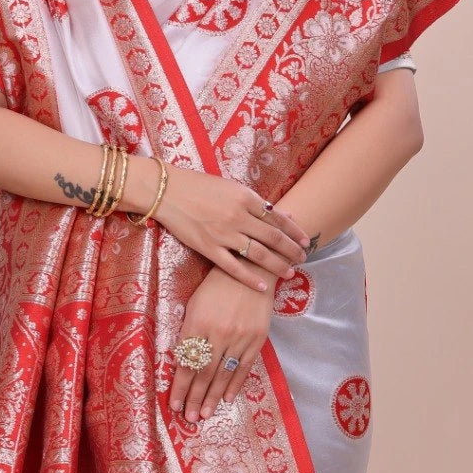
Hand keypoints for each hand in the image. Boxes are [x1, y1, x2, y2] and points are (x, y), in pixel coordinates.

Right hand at [154, 165, 309, 291]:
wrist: (167, 191)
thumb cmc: (198, 186)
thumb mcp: (230, 187)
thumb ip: (252, 201)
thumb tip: (276, 213)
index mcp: (245, 198)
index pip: (277, 217)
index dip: (293, 230)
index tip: (305, 240)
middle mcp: (238, 217)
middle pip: (273, 237)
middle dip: (291, 250)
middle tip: (303, 258)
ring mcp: (224, 234)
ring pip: (259, 254)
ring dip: (278, 265)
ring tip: (290, 273)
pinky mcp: (208, 248)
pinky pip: (233, 267)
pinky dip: (250, 278)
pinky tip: (262, 286)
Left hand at [170, 265, 279, 423]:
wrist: (251, 270)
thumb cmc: (216, 286)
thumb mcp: (195, 303)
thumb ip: (189, 331)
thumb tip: (182, 361)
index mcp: (197, 322)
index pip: (186, 362)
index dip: (179, 386)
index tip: (173, 404)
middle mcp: (217, 333)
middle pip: (203, 372)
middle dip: (194, 397)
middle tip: (188, 418)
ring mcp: (239, 337)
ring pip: (222, 374)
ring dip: (212, 397)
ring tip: (204, 414)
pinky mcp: (257, 339)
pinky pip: (244, 367)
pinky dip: (235, 385)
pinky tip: (227, 399)